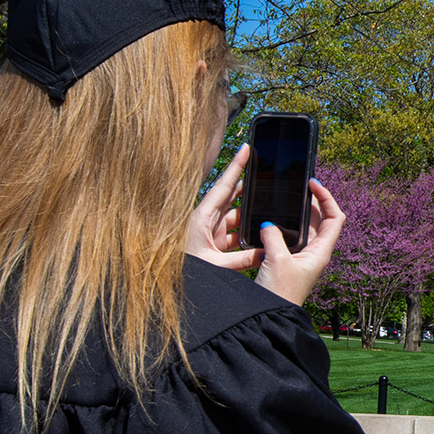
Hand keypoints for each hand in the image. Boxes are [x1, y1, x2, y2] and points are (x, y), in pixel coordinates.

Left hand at [185, 143, 260, 272]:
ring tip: (268, 210)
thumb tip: (265, 252)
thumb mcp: (216, 265)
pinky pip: (233, 233)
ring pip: (234, 216)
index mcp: (202, 218)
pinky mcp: (211, 243)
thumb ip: (243, 259)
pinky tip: (257, 236)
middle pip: (231, 197)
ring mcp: (208, 231)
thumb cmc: (184, 271)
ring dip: (249, 216)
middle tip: (266, 176)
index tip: (247, 148)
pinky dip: (245, 233)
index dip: (236, 166)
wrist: (166, 285)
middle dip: (249, 187)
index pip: (224, 186)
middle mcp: (205, 220)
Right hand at [255, 178, 344, 306]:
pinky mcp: (289, 263)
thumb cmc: (280, 293)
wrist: (272, 318)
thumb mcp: (277, 260)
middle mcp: (315, 253)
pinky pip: (290, 239)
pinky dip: (283, 227)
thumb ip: (274, 237)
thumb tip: (268, 224)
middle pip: (321, 220)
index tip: (313, 184)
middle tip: (298, 188)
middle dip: (312, 202)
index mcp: (321, 251)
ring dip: (297, 214)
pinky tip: (269, 222)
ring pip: (305, 229)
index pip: (335, 217)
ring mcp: (303, 258)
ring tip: (286, 199)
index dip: (327, 198)